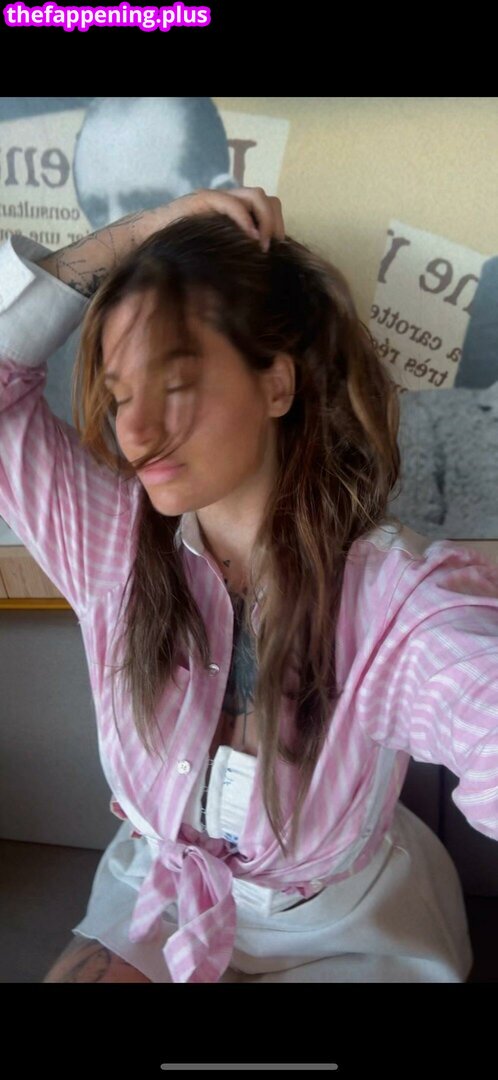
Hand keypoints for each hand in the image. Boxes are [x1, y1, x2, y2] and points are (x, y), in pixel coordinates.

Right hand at [138, 186, 285, 252]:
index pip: (269, 207)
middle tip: (273, 248)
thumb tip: (259, 271)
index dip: (278, 226)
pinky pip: (232, 203)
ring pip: (255, 195)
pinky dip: (245, 219)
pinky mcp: (204, 199)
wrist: (148, 236)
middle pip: (267, 199)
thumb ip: (235, 253)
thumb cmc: (182, 250)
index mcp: (236, 211)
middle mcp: (230, 199)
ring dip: (265, 220)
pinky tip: (250, 237)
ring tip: (262, 245)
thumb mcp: (217, 253)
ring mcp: (217, 197)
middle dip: (276, 223)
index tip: (278, 251)